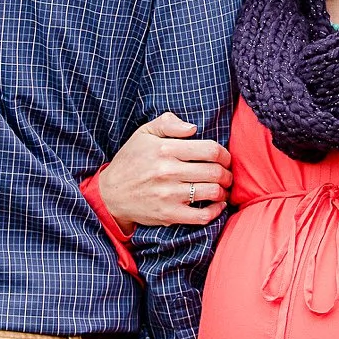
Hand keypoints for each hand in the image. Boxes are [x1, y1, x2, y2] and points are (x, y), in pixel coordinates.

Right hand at [96, 112, 231, 231]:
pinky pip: (202, 216)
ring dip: (224, 191)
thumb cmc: (130, 161)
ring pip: (212, 192)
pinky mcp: (168, 214)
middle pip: (215, 172)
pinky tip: (217, 206)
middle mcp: (168, 171)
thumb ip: (168, 123)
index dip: (224, 154)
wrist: (110, 194)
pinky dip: (216, 211)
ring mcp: (169, 194)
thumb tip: (193, 128)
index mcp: (165, 149)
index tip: (225, 159)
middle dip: (227, 174)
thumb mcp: (144, 133)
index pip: (210, 150)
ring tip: (223, 189)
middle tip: (227, 175)